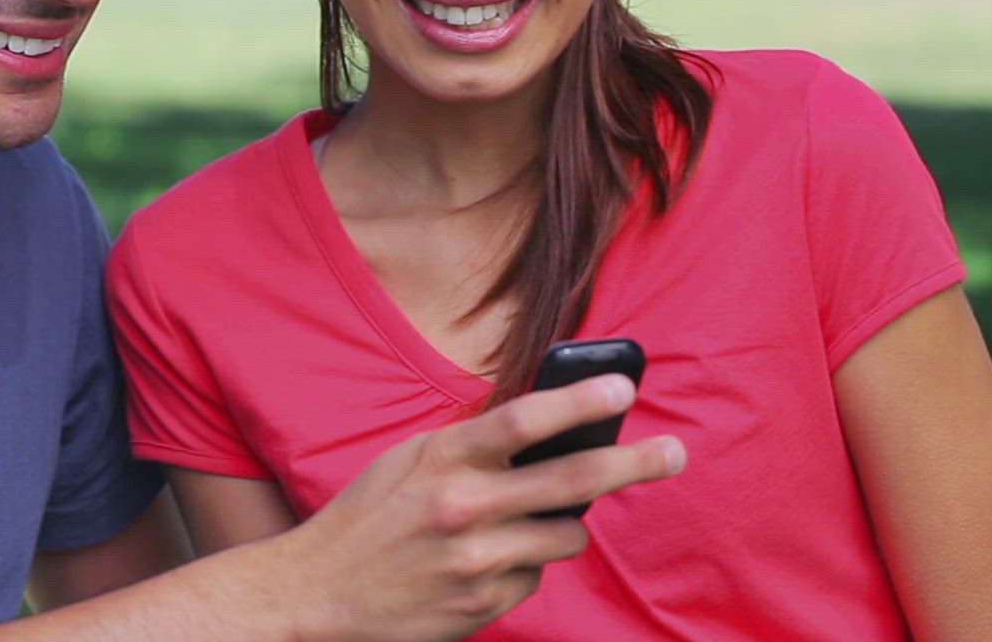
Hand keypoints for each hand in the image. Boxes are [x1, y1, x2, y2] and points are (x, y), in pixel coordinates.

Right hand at [268, 374, 683, 641]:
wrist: (318, 594)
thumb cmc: (368, 517)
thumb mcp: (408, 461)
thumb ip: (469, 444)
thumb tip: (544, 425)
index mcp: (441, 458)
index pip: (523, 421)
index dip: (580, 401)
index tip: (623, 388)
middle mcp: (463, 507)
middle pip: (572, 481)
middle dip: (634, 463)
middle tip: (673, 452)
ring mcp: (477, 560)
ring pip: (567, 535)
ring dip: (566, 524)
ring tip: (535, 518)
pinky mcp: (484, 604)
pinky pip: (536, 574)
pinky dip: (525, 563)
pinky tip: (485, 561)